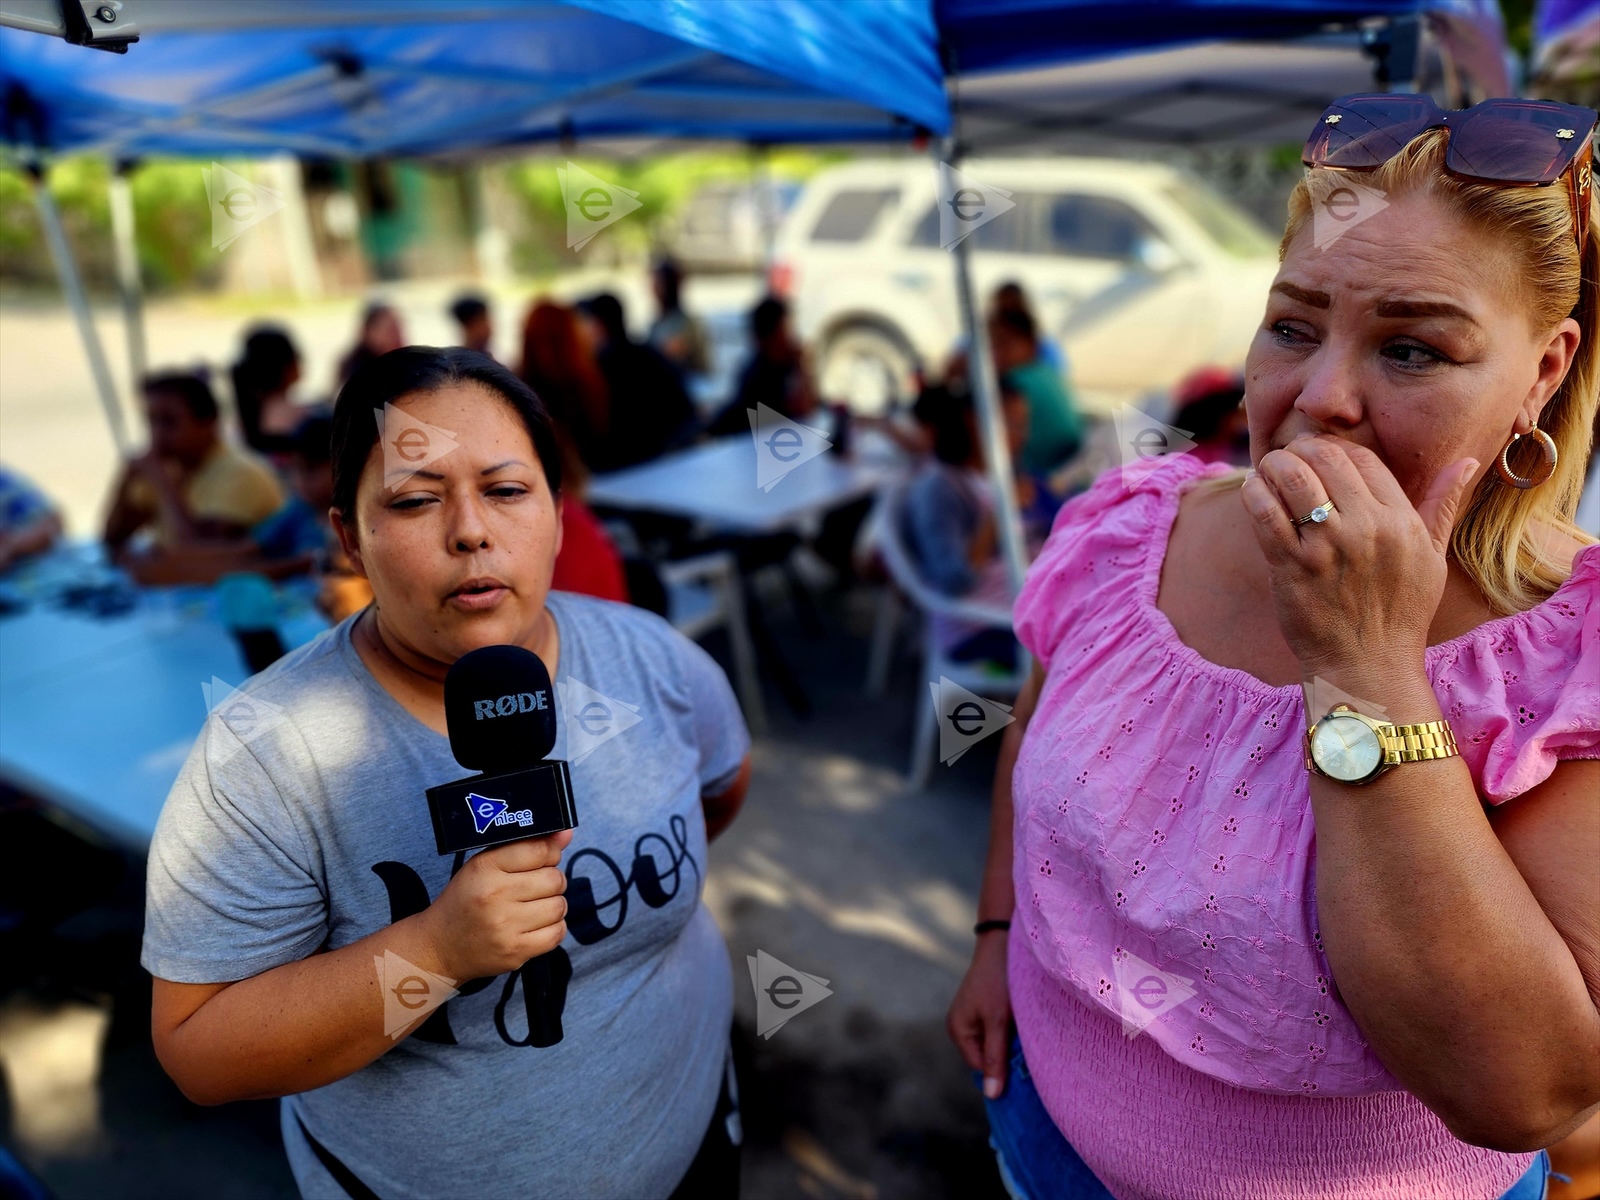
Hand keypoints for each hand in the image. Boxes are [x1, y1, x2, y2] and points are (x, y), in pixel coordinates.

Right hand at [419, 830, 571, 981]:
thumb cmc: (466, 900)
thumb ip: (525, 847)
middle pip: (554, 879)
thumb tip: (566, 835)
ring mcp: (506, 926)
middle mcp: (495, 895)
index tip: (546, 857)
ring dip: (553, 905)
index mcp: (486, 867)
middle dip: (552, 881)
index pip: (539, 850)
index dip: (551, 852)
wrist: (440, 948)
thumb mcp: (484, 865)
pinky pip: (557, 934)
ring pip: (559, 906)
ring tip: (534, 906)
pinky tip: (536, 925)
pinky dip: (553, 928)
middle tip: (535, 886)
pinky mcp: (515, 952)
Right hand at [947, 932, 1011, 1098]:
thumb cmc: (999, 981)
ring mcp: (974, 1017)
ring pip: (996, 1045)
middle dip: (1007, 1056)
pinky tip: (1023, 1021)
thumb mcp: (998, 1022)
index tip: (1025, 1066)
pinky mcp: (987, 1009)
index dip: (1002, 1071)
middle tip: (1028, 1046)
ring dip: (1012, 1043)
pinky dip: (1012, 1031)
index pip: (981, 1069)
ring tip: (1026, 1030)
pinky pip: (999, 1031)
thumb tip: (992, 1096)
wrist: (1003, 942)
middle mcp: (962, 1026)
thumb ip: (995, 1058)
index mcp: (958, 1031)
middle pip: (988, 1058)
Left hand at [1239, 434, 1477, 678]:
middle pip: (1325, 457)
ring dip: (1274, 465)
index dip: (1335, 447)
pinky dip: (1254, 493)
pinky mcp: (1291, 566)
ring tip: (1269, 471)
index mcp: (1401, 521)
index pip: (1362, 457)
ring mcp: (1327, 547)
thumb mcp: (1432, 558)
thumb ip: (1442, 505)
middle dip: (1300, 449)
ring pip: (1292, 476)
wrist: (1368, 668)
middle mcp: (1366, 528)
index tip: (1319, 456)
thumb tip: (1464, 461)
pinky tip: (1254, 491)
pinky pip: (1264, 512)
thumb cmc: (1400, 614)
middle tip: (1288, 458)